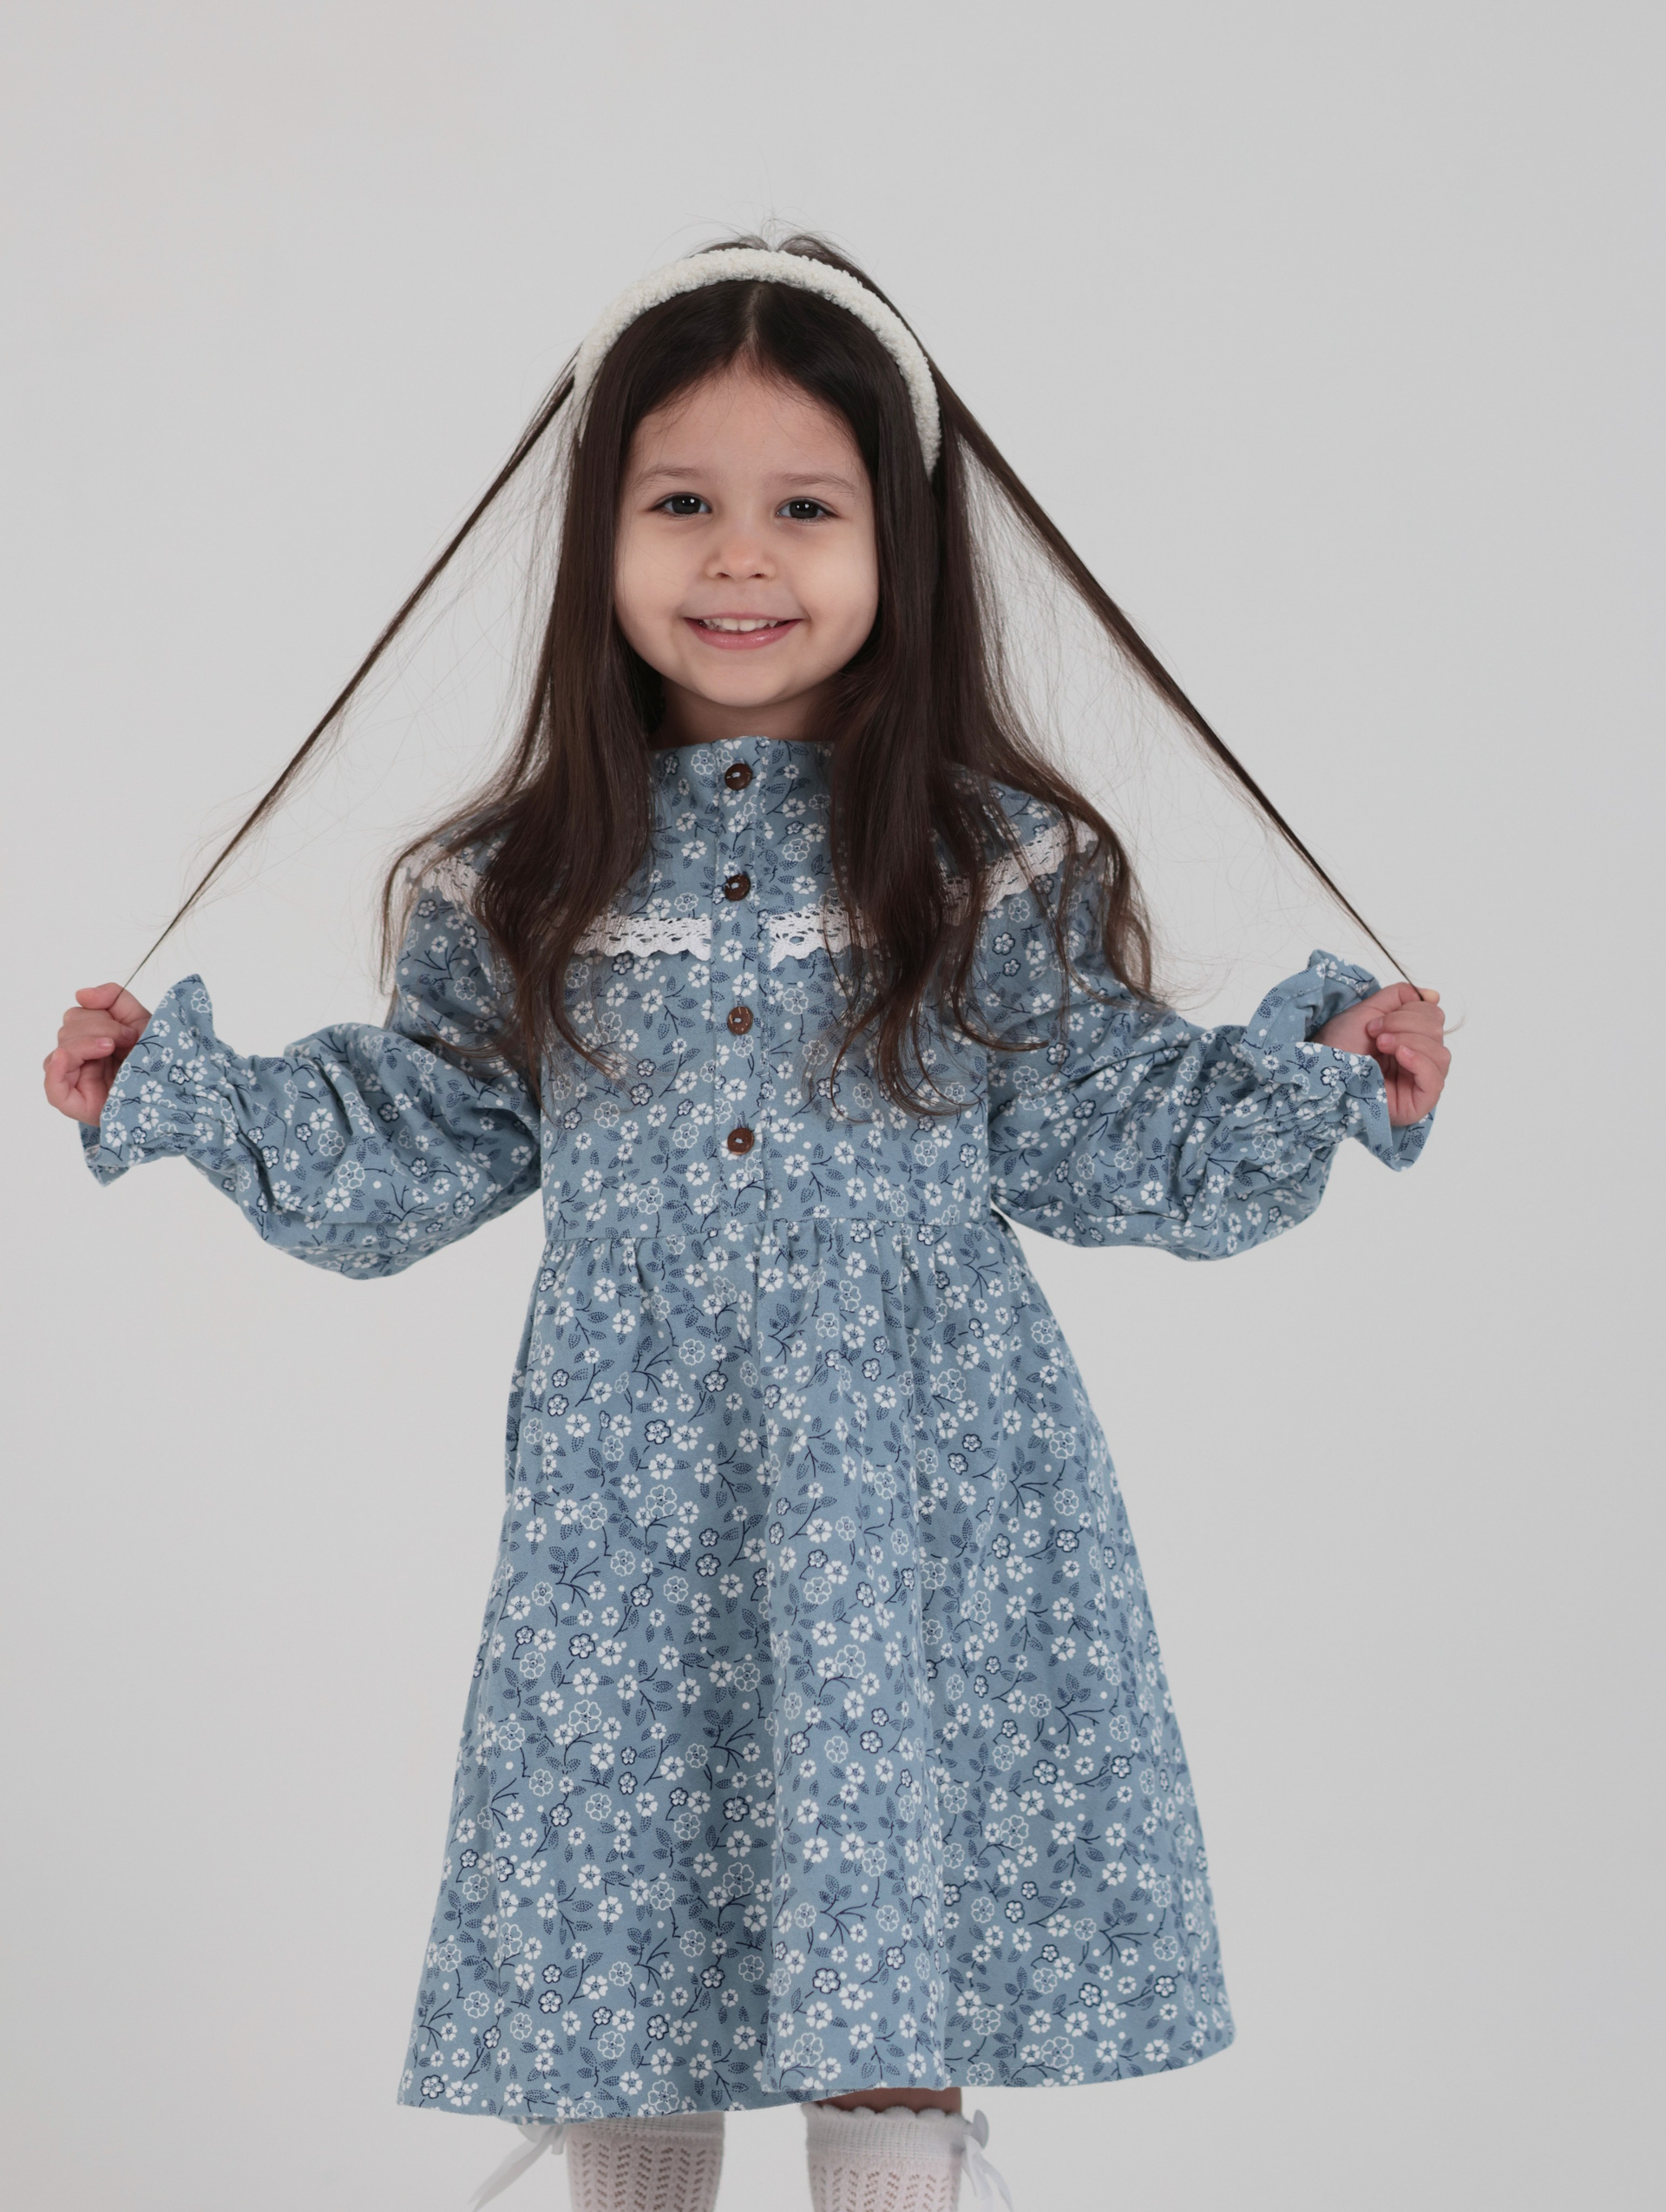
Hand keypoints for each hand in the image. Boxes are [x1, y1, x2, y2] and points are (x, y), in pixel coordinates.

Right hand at [44, 983, 152, 1125]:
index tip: (129, 1028)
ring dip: (83, 1044)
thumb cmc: (161, 1059)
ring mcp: (81, 1083)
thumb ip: (114, 997)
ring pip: (59, 1054)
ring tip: (110, 1048)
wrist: (178, 1092)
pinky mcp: (81, 1105)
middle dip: (97, 1028)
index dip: (99, 1015)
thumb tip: (81, 994)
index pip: (75, 1017)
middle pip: (66, 1032)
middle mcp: (84, 1061)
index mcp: (94, 1041)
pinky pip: (53, 1089)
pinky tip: (65, 1057)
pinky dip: (55, 1070)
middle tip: (127, 1040)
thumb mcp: (141, 1020)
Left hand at [1315, 981, 1447, 1126]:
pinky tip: (1400, 1055)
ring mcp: (1418, 1084)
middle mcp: (1416, 1061)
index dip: (1409, 1011)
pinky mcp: (1417, 1104)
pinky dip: (1421, 1061)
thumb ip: (1400, 997)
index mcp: (1408, 1039)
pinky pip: (1436, 1081)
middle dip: (1405, 1024)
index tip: (1375, 1022)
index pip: (1433, 1017)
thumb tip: (1432, 995)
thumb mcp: (1368, 1011)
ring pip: (1441, 1054)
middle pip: (1438, 1033)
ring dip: (1410, 1041)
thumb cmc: (1335, 1048)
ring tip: (1381, 1044)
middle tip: (1375, 1034)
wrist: (1316, 1074)